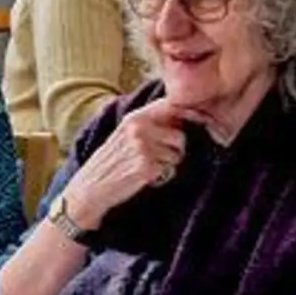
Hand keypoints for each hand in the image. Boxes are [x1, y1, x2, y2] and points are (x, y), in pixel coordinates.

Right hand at [58, 98, 199, 229]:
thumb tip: (186, 117)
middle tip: (160, 158)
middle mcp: (138, 128)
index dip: (192, 114)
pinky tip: (144, 176)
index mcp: (134, 117)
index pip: (172, 106)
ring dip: (169, 163)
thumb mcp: (125, 134)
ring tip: (148, 167)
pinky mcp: (146, 166)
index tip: (205, 122)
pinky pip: (170, 168)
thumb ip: (151, 123)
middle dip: (176, 148)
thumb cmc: (111, 163)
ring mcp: (142, 146)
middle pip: (180, 134)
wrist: (90, 188)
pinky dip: (162, 175)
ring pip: (177, 153)